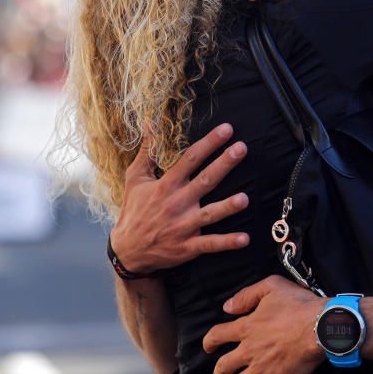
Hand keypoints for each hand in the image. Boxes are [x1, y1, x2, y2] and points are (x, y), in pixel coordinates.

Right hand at [110, 123, 250, 272]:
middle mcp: (176, 204)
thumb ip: (147, 151)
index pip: (190, 159)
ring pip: (209, 215)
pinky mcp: (188, 247)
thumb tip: (150, 123)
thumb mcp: (135, 178)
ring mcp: (183, 226)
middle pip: (204, 181)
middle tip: (241, 149)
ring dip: (227, 207)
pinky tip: (245, 239)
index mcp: (166, 185)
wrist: (127, 251)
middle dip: (223, 165)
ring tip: (244, 198)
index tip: (226, 130)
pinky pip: (210, 244)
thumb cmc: (134, 210)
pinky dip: (227, 242)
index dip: (208, 143)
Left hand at [203, 275, 325, 373]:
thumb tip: (227, 307)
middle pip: (223, 367)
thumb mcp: (271, 286)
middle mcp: (248, 351)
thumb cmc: (299, 304)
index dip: (209, 342)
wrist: (320, 326)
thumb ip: (247, 295)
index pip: (217, 336)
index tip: (208, 347)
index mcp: (246, 327)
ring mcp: (260, 369)